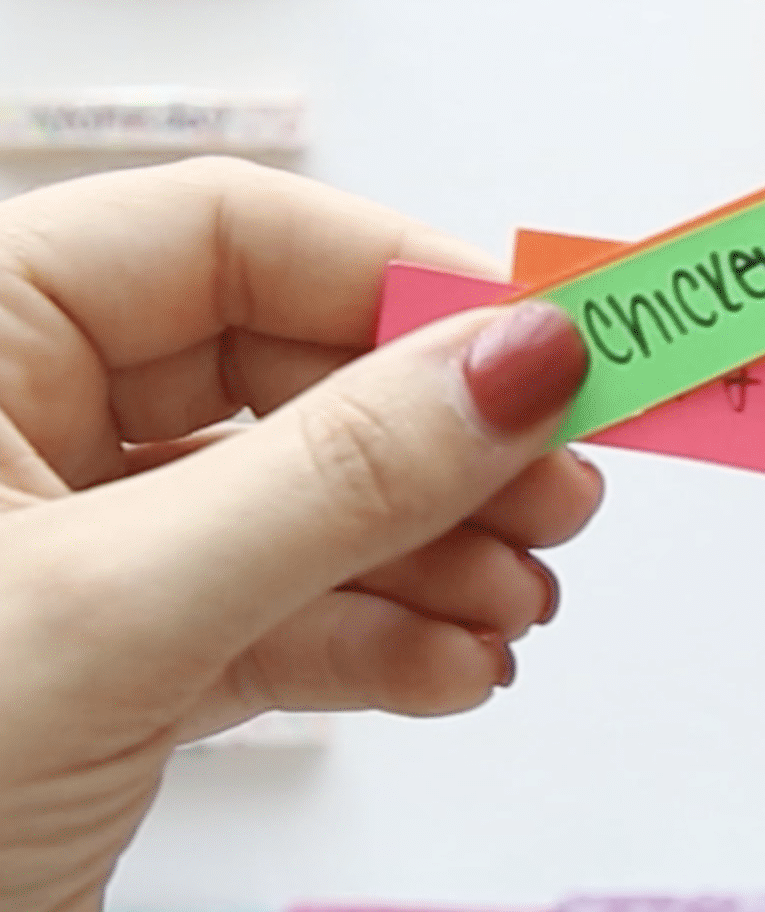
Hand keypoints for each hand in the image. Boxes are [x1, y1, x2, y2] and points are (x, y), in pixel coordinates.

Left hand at [0, 159, 601, 911]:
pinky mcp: (118, 677)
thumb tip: (528, 357)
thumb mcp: (123, 611)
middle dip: (433, 440)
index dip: (392, 278)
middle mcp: (25, 430)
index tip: (537, 347)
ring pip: (297, 507)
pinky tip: (459, 671)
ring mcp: (78, 559)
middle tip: (563, 492)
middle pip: (285, 371)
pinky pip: (279, 620)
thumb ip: (338, 478)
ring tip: (522, 607)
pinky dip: (380, 643)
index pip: (222, 234)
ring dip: (429, 555)